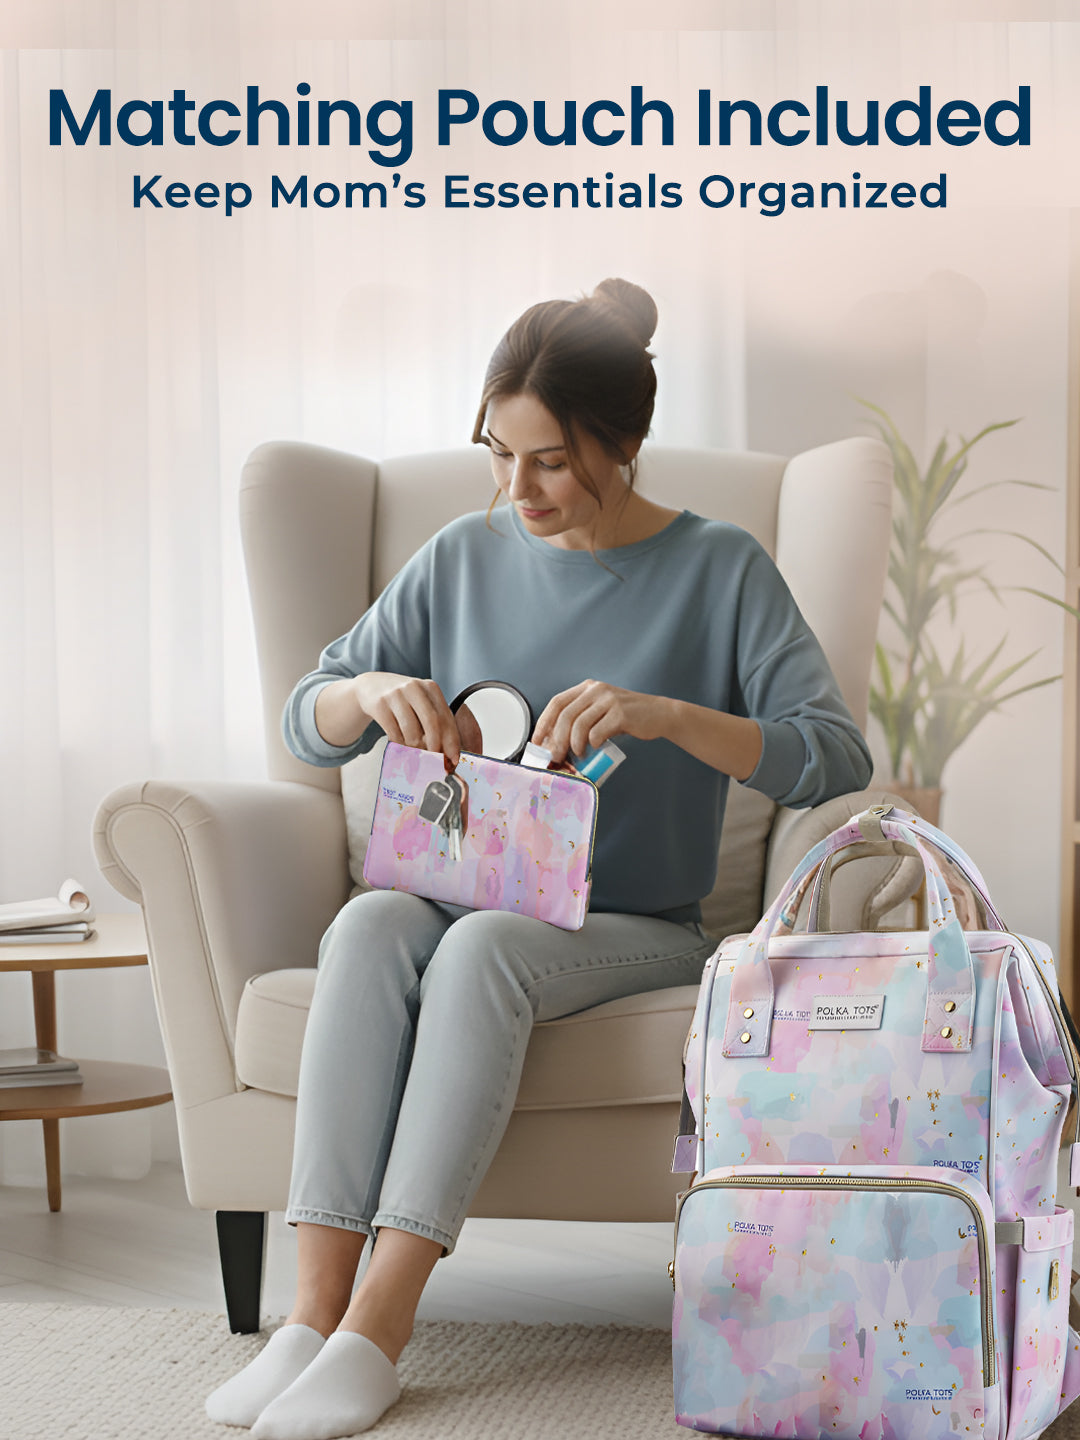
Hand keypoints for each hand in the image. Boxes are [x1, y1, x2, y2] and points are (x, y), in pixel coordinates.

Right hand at [353, 673, 482, 765]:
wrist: (371, 686)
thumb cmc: (402, 698)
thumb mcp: (421, 701)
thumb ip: (435, 721)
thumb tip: (446, 752)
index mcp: (430, 687)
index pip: (446, 717)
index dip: (452, 741)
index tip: (454, 758)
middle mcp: (414, 688)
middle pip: (432, 722)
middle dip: (436, 746)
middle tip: (435, 759)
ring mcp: (396, 695)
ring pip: (412, 731)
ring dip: (415, 747)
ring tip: (414, 749)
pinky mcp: (380, 705)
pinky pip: (394, 734)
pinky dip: (400, 744)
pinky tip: (400, 743)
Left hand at [532, 680, 669, 763]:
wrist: (659, 714)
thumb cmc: (628, 717)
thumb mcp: (601, 710)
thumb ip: (581, 719)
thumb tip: (555, 743)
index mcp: (588, 688)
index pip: (557, 702)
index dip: (544, 722)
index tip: (537, 741)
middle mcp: (596, 690)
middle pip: (565, 715)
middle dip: (556, 739)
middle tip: (555, 755)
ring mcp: (609, 700)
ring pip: (579, 724)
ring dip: (574, 744)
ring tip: (578, 754)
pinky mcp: (620, 713)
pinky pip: (597, 733)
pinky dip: (593, 744)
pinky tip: (597, 747)